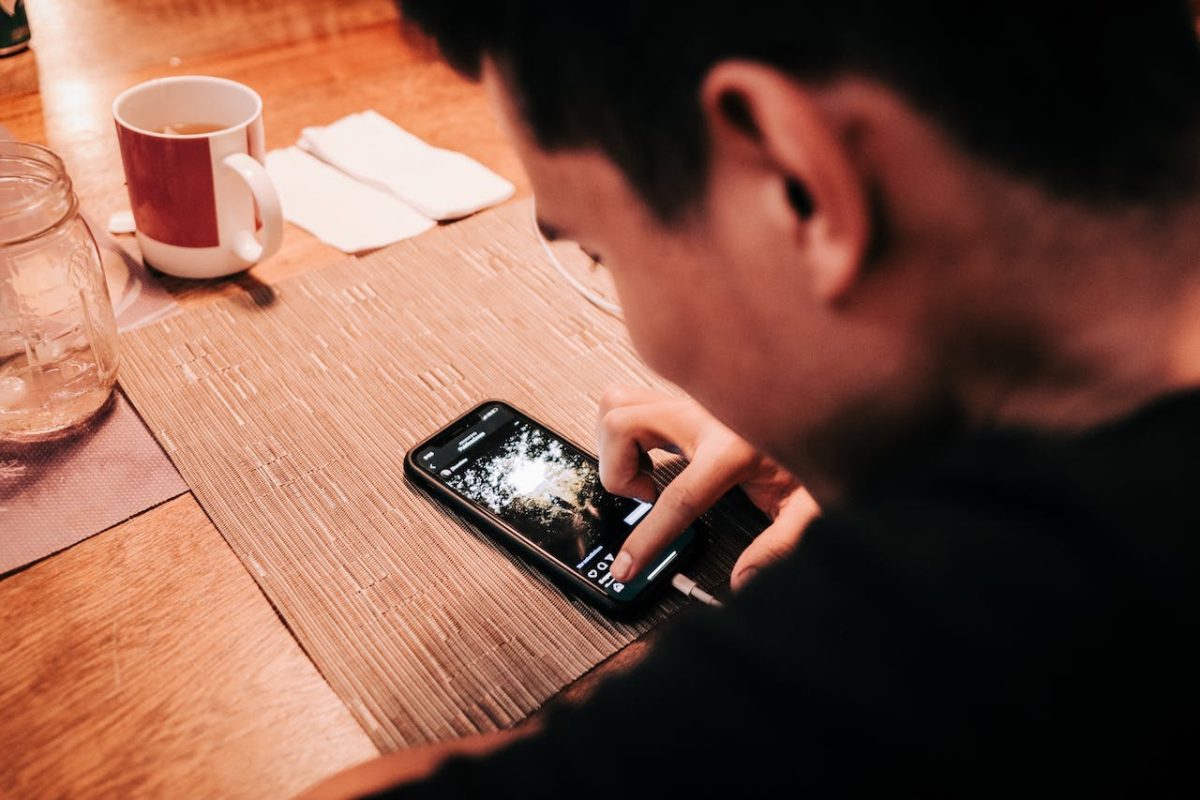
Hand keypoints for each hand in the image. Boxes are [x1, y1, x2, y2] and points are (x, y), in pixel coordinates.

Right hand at [596, 386, 818, 590]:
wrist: (837, 400)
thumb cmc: (827, 447)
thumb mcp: (815, 505)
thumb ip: (780, 544)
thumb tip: (745, 579)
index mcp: (736, 446)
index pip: (678, 497)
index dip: (646, 539)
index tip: (627, 567)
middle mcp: (706, 414)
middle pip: (623, 424)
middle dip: (617, 471)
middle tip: (644, 499)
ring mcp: (693, 399)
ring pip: (618, 402)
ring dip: (616, 444)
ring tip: (643, 475)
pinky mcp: (689, 396)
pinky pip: (634, 400)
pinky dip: (627, 429)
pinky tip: (652, 454)